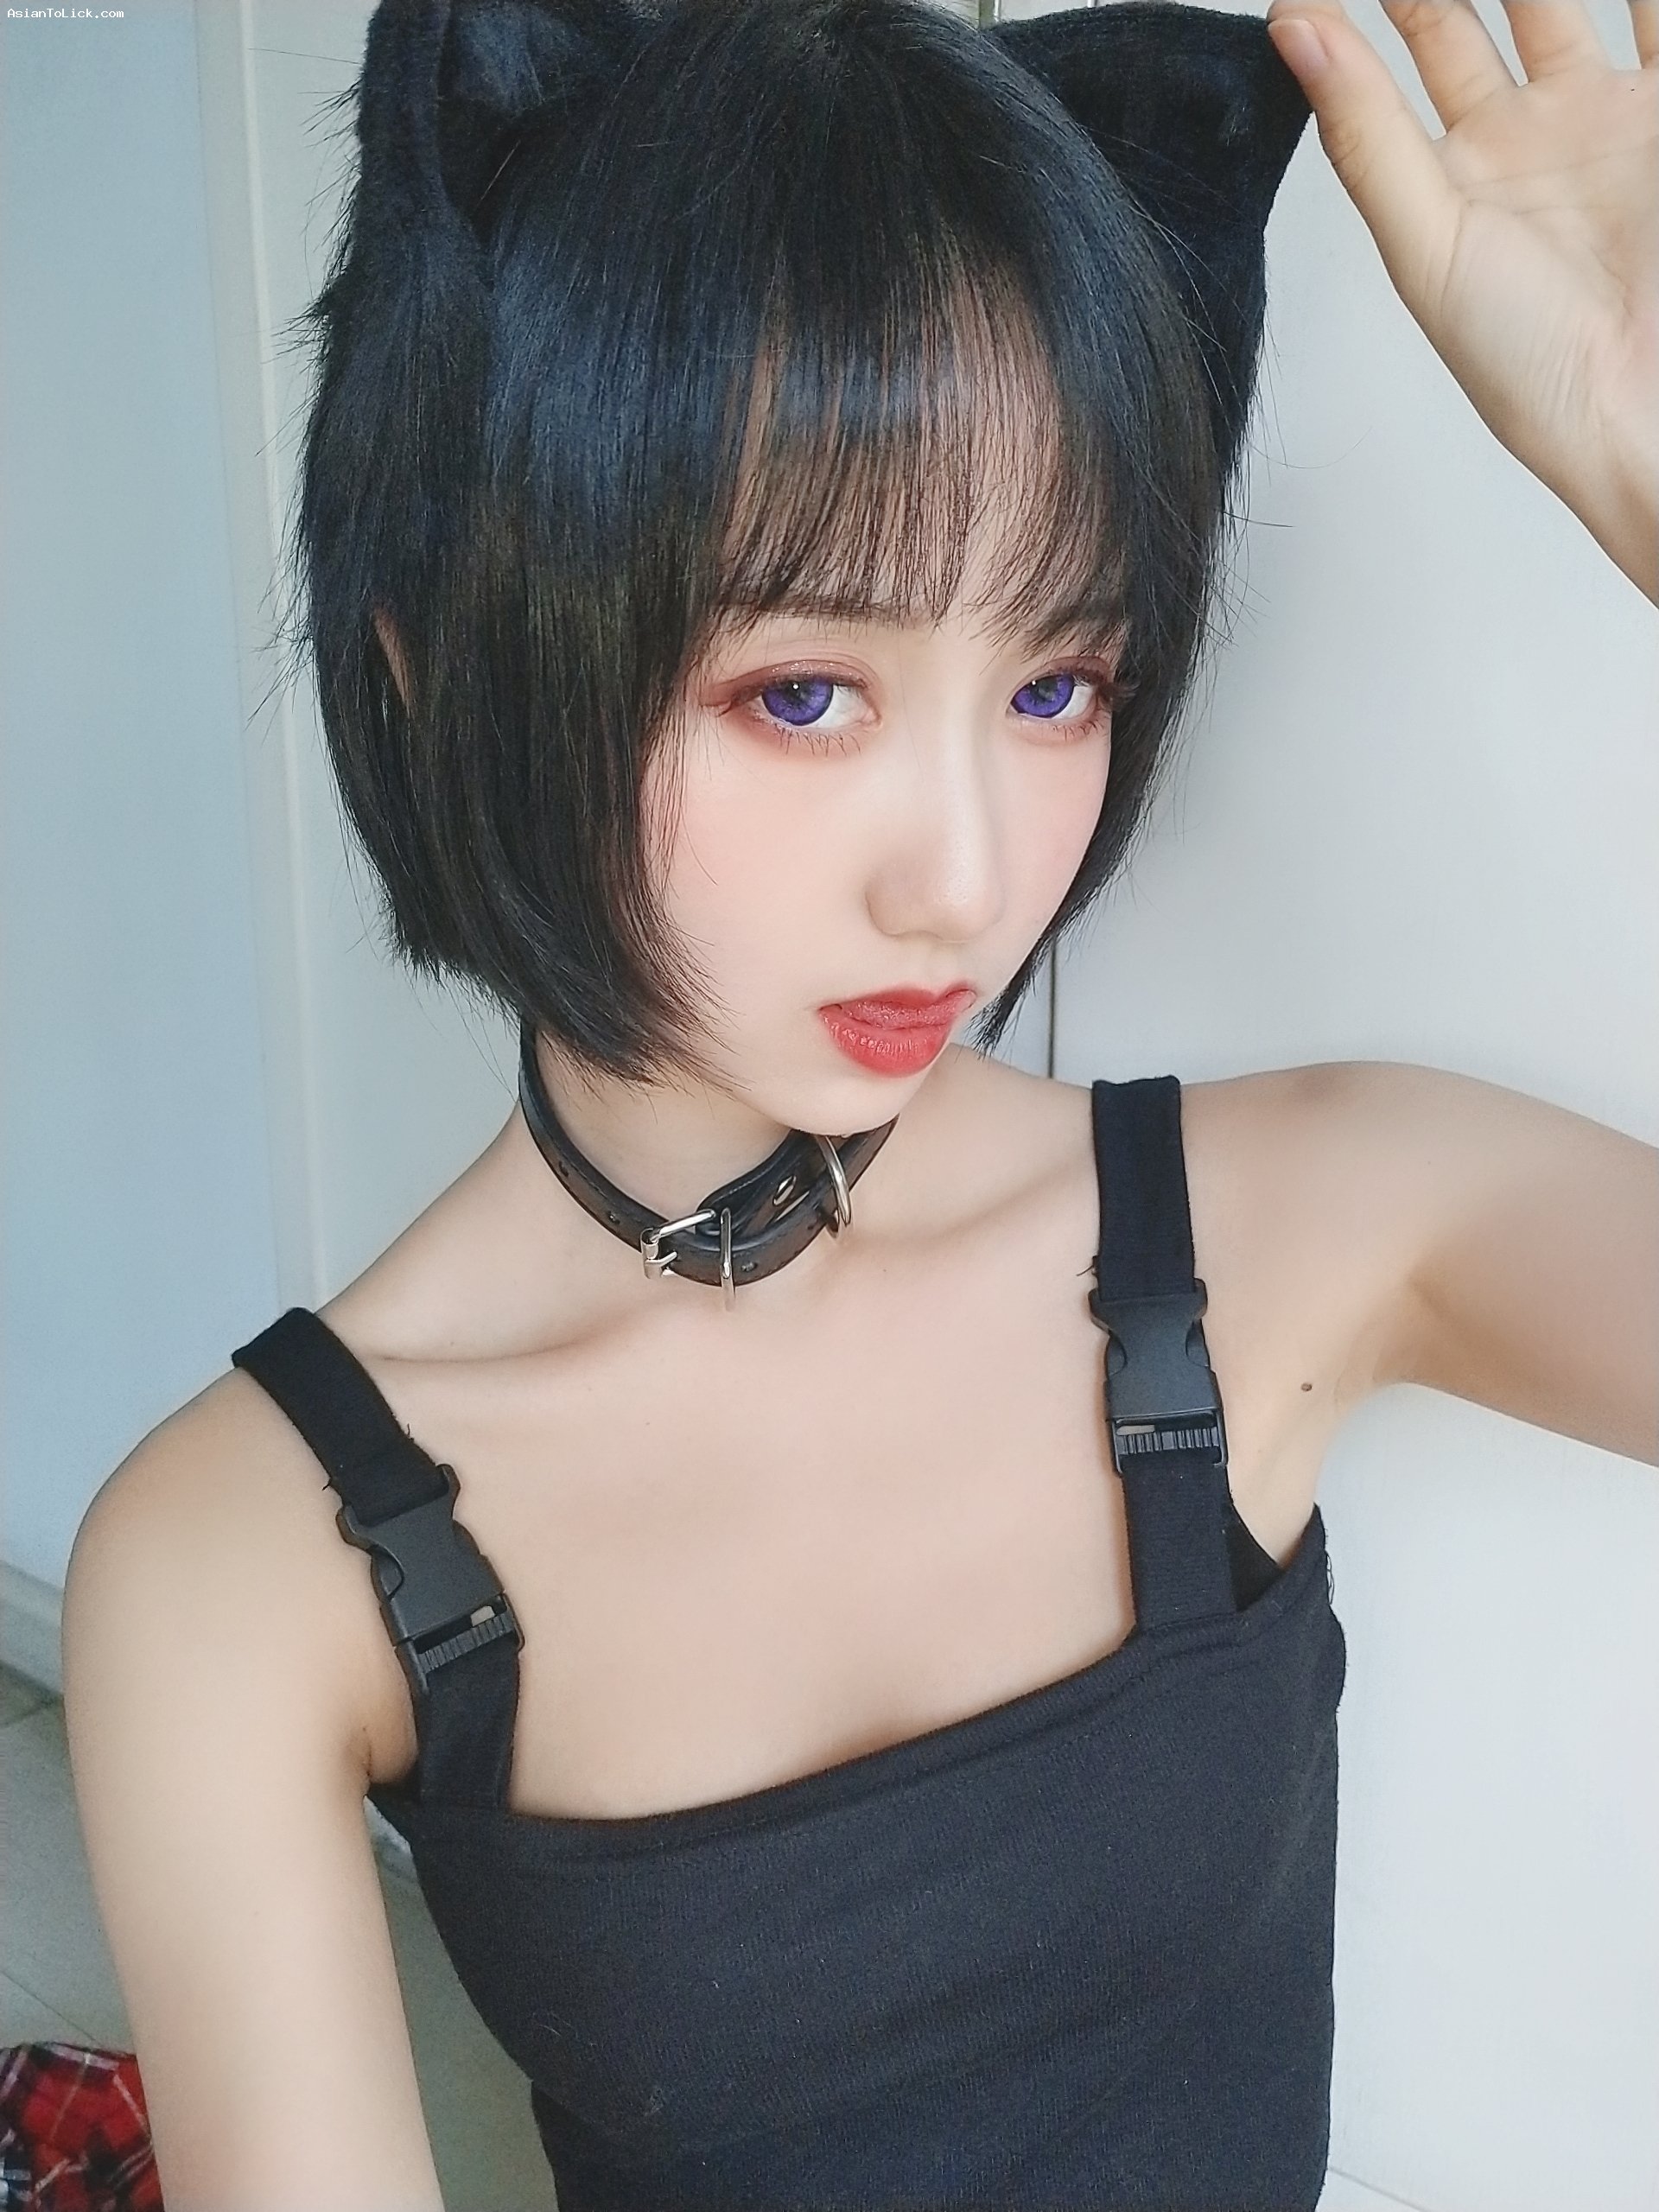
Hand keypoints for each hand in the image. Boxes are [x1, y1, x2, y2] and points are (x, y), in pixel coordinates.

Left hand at [1265, 0, 1658, 599]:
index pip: (1382, 72)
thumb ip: (1364, 136)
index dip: (1340, 13)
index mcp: (1453, 181)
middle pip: (1464, 11)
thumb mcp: (1426, 246)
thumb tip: (1294, 33)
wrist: (1649, 405)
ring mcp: (1604, 115)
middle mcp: (1526, 139)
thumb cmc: (1534, 366)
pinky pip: (1652, 10)